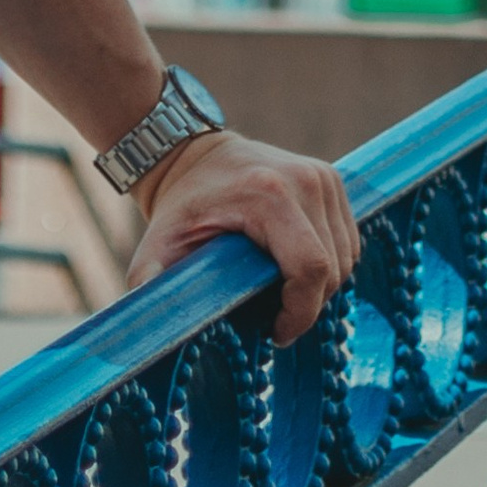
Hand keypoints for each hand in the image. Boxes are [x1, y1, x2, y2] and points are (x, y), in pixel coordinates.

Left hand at [129, 126, 359, 346]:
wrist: (193, 153)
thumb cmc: (179, 206)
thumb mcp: (159, 244)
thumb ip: (152, 283)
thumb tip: (138, 327)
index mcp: (269, 194)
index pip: (311, 269)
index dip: (300, 313)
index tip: (275, 333)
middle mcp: (306, 180)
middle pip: (333, 269)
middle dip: (307, 305)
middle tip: (273, 317)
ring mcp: (323, 176)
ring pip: (346, 257)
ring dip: (320, 286)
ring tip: (282, 294)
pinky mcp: (331, 178)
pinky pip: (348, 239)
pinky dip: (329, 262)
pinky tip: (295, 269)